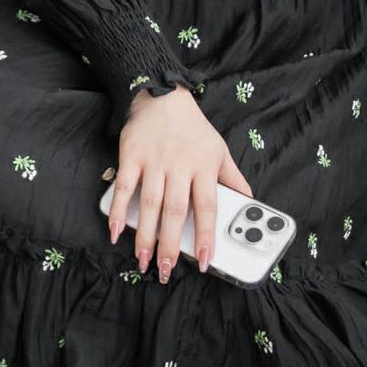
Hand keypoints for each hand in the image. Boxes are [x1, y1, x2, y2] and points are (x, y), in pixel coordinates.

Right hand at [106, 86, 252, 281]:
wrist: (163, 96)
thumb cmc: (193, 129)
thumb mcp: (220, 150)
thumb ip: (234, 179)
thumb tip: (250, 202)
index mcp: (204, 166)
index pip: (208, 207)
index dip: (207, 236)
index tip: (206, 261)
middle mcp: (179, 165)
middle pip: (175, 211)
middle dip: (171, 244)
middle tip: (166, 270)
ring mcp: (153, 161)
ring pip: (149, 203)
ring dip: (145, 234)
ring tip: (143, 259)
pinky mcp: (131, 156)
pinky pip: (124, 187)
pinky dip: (118, 210)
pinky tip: (116, 232)